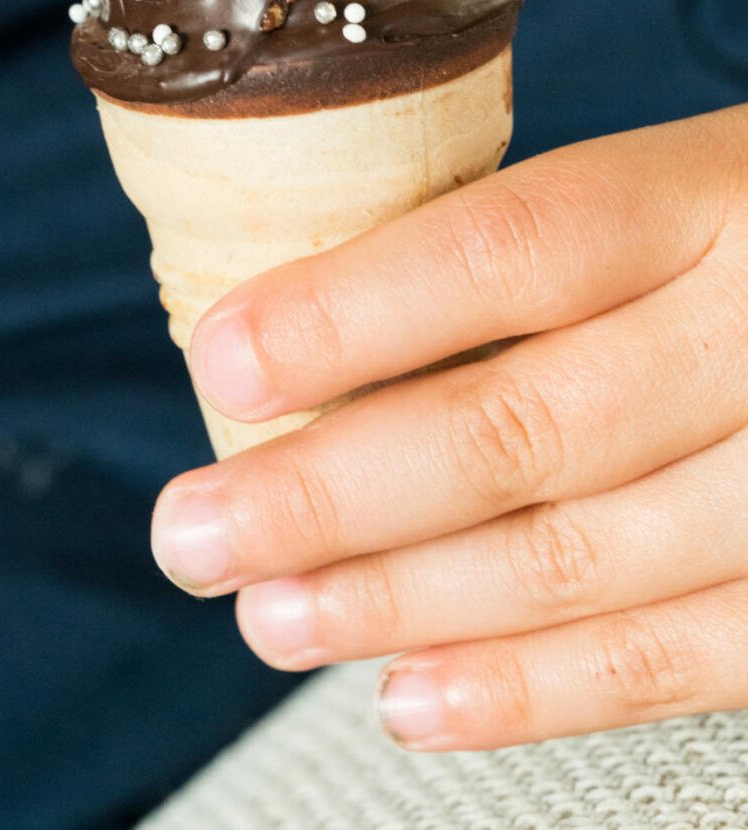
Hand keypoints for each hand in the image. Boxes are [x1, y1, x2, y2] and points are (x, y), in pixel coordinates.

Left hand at [151, 105, 747, 750]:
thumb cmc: (743, 239)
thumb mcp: (666, 192)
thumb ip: (530, 257)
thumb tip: (312, 341)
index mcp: (706, 199)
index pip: (512, 248)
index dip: (353, 313)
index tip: (221, 362)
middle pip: (522, 427)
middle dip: (331, 496)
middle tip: (196, 531)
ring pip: (577, 559)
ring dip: (399, 603)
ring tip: (272, 616)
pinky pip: (671, 662)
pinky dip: (527, 693)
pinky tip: (408, 697)